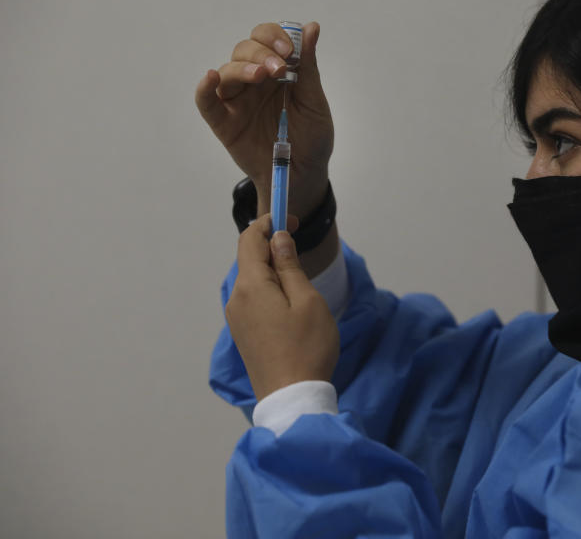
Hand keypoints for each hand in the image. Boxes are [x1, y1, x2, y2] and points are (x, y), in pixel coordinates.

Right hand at [195, 22, 332, 218]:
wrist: (304, 173)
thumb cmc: (311, 137)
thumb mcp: (314, 101)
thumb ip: (308, 66)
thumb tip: (311, 27)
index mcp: (276, 71)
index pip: (266, 38)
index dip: (274, 36)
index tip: (289, 50)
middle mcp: (253, 81)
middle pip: (244, 49)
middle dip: (260, 52)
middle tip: (278, 68)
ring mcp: (237, 100)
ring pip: (227, 71)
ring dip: (242, 68)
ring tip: (260, 75)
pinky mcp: (224, 122)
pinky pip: (206, 102)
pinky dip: (204, 88)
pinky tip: (210, 77)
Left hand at [225, 214, 339, 400]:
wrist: (291, 397)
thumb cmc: (307, 347)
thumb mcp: (307, 301)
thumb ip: (289, 266)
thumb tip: (278, 239)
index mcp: (250, 286)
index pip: (250, 239)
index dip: (269, 223)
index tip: (293, 220)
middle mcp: (236, 299)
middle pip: (249, 258)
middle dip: (272, 245)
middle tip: (300, 245)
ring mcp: (237, 318)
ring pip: (251, 279)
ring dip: (272, 268)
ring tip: (300, 277)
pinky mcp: (243, 333)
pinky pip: (252, 298)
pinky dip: (269, 288)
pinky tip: (290, 300)